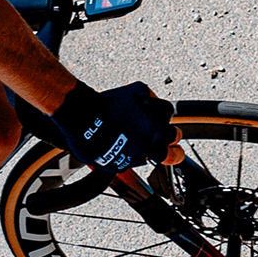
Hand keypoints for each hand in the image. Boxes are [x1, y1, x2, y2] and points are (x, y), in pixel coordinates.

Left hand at [50, 81, 183, 169]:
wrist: (82, 119)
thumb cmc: (91, 143)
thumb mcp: (112, 164)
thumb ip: (129, 162)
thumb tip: (134, 160)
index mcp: (148, 149)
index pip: (174, 156)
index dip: (173, 155)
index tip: (171, 153)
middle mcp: (153, 130)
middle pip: (175, 134)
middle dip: (169, 134)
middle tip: (158, 133)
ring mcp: (148, 109)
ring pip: (167, 111)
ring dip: (159, 114)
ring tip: (147, 115)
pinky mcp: (139, 92)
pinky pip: (147, 93)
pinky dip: (143, 96)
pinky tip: (134, 100)